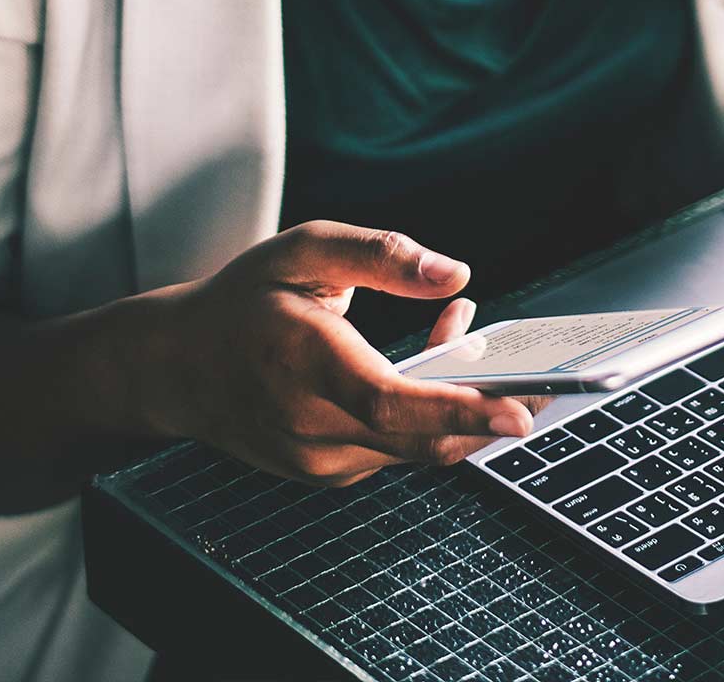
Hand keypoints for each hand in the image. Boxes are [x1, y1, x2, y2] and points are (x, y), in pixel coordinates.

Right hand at [144, 220, 533, 486]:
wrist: (175, 369)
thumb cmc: (242, 302)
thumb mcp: (302, 250)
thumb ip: (380, 255)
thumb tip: (455, 275)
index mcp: (302, 363)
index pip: (391, 402)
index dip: (460, 411)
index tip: (518, 412)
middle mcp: (310, 425)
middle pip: (422, 439)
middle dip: (492, 415)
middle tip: (548, 385)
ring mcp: (319, 460)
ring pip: (418, 447)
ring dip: (462, 407)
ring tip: (482, 349)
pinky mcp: (330, 473)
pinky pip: (398, 450)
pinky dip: (429, 417)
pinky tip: (437, 370)